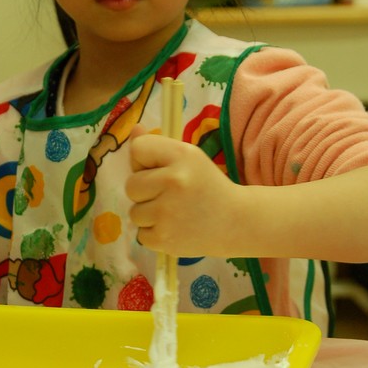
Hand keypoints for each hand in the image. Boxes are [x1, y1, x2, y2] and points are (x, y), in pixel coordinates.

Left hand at [126, 127, 240, 256]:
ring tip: (175, 213)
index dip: (144, 162)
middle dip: (145, 192)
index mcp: (181, 155)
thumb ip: (157, 146)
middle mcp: (173, 181)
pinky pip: (141, 234)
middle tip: (170, 196)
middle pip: (131, 185)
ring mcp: (167, 212)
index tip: (162, 171)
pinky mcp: (164, 238)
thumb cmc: (207, 186)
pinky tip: (176, 229)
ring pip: (134, 212)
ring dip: (149, 215)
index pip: (138, 149)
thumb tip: (134, 130)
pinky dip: (155, 234)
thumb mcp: (188, 158)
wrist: (237, 221)